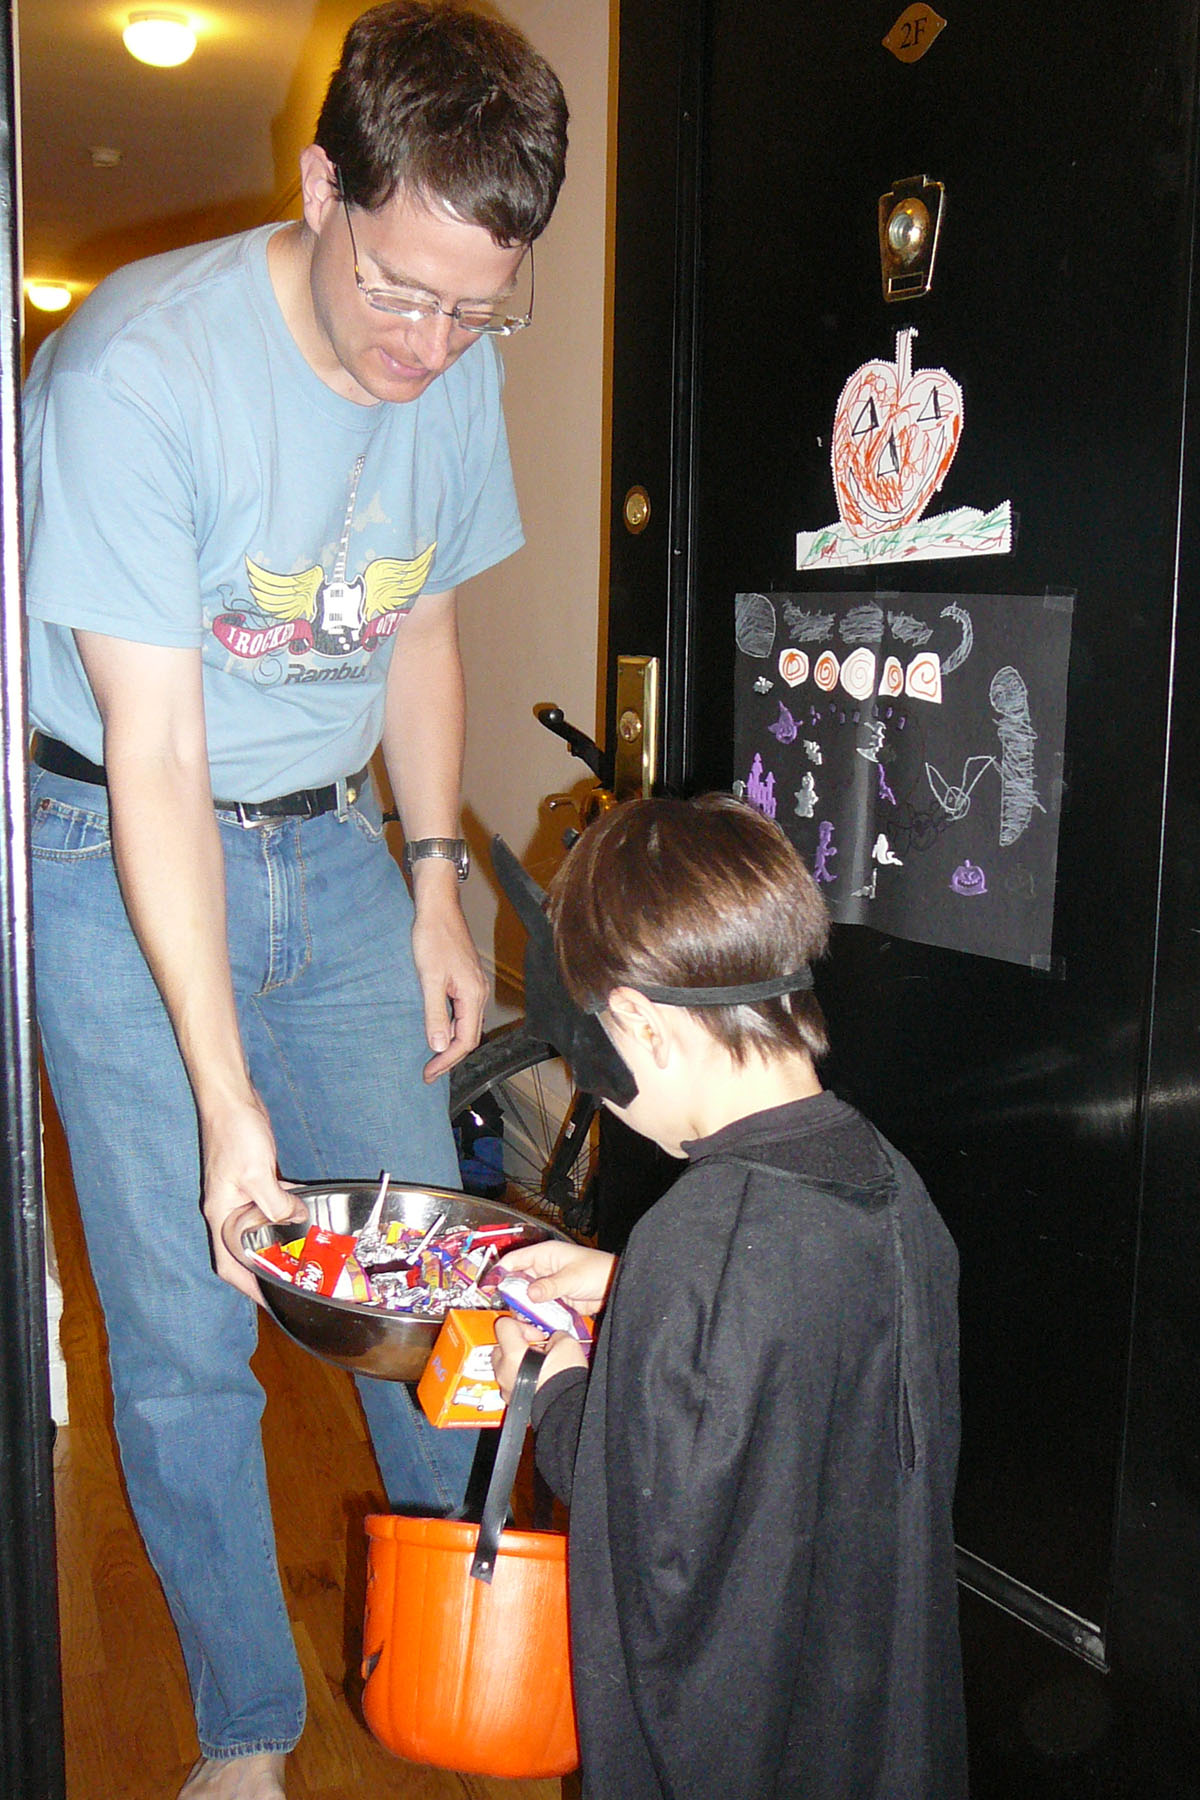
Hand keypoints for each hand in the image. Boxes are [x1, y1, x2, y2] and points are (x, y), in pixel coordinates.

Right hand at [201, 1093, 306, 1305]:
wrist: (231, 1099)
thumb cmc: (234, 1134)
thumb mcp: (255, 1174)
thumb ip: (275, 1204)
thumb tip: (296, 1221)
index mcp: (220, 1215)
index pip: (229, 1264)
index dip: (248, 1287)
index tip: (270, 1303)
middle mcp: (228, 1210)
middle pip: (246, 1250)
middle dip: (267, 1268)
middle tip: (295, 1281)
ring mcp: (240, 1194)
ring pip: (260, 1228)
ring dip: (280, 1240)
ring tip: (304, 1253)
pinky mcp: (253, 1179)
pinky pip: (271, 1204)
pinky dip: (287, 1211)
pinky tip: (307, 1212)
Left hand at [409, 869, 488, 1079]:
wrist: (438, 907)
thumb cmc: (433, 938)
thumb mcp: (429, 979)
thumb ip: (435, 1015)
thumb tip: (439, 1047)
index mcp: (472, 996)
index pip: (465, 1041)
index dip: (447, 1061)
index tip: (428, 1073)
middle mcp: (478, 993)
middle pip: (469, 1036)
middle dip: (450, 1057)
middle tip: (428, 1073)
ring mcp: (473, 986)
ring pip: (466, 1025)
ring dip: (450, 1043)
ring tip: (431, 1058)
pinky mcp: (465, 979)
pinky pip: (462, 1012)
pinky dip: (450, 1027)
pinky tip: (436, 1029)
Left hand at [493, 1314, 586, 1402]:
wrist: (568, 1411)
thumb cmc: (565, 1382)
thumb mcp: (567, 1344)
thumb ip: (555, 1335)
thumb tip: (554, 1338)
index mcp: (513, 1354)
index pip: (504, 1325)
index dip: (522, 1325)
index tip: (537, 1333)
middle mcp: (504, 1372)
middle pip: (501, 1346)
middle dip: (517, 1344)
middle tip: (537, 1348)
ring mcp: (506, 1389)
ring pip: (504, 1367)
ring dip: (517, 1362)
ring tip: (539, 1365)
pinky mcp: (512, 1401)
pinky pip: (510, 1383)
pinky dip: (520, 1378)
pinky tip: (538, 1379)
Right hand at [497, 1240, 615, 1311]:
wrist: (617, 1286)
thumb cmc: (598, 1271)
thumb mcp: (572, 1278)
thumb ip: (550, 1286)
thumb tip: (529, 1294)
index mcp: (545, 1254)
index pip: (514, 1260)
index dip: (499, 1272)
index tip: (488, 1286)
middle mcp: (543, 1268)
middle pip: (517, 1279)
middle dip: (510, 1293)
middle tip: (505, 1308)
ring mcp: (548, 1284)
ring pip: (526, 1295)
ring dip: (522, 1306)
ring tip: (518, 1319)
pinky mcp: (555, 1299)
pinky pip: (538, 1306)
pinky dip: (533, 1314)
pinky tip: (530, 1323)